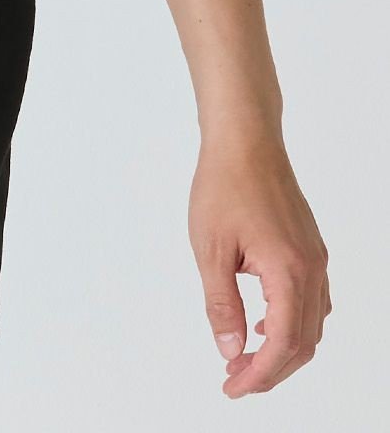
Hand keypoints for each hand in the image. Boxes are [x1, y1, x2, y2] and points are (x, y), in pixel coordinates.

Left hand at [189, 132, 330, 396]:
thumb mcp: (210, 248)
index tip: (230, 387)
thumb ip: (220, 303)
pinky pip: (312, 301)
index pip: (281, 345)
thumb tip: (229, 348)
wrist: (245, 140)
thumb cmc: (225, 184)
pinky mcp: (310, 249)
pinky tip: (262, 322)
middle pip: (302, 343)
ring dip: (282, 349)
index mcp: (289, 273)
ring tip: (244, 356)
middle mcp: (312, 270)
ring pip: (311, 325)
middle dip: (270, 370)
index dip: (258, 375)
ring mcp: (316, 259)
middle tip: (234, 379)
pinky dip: (291, 323)